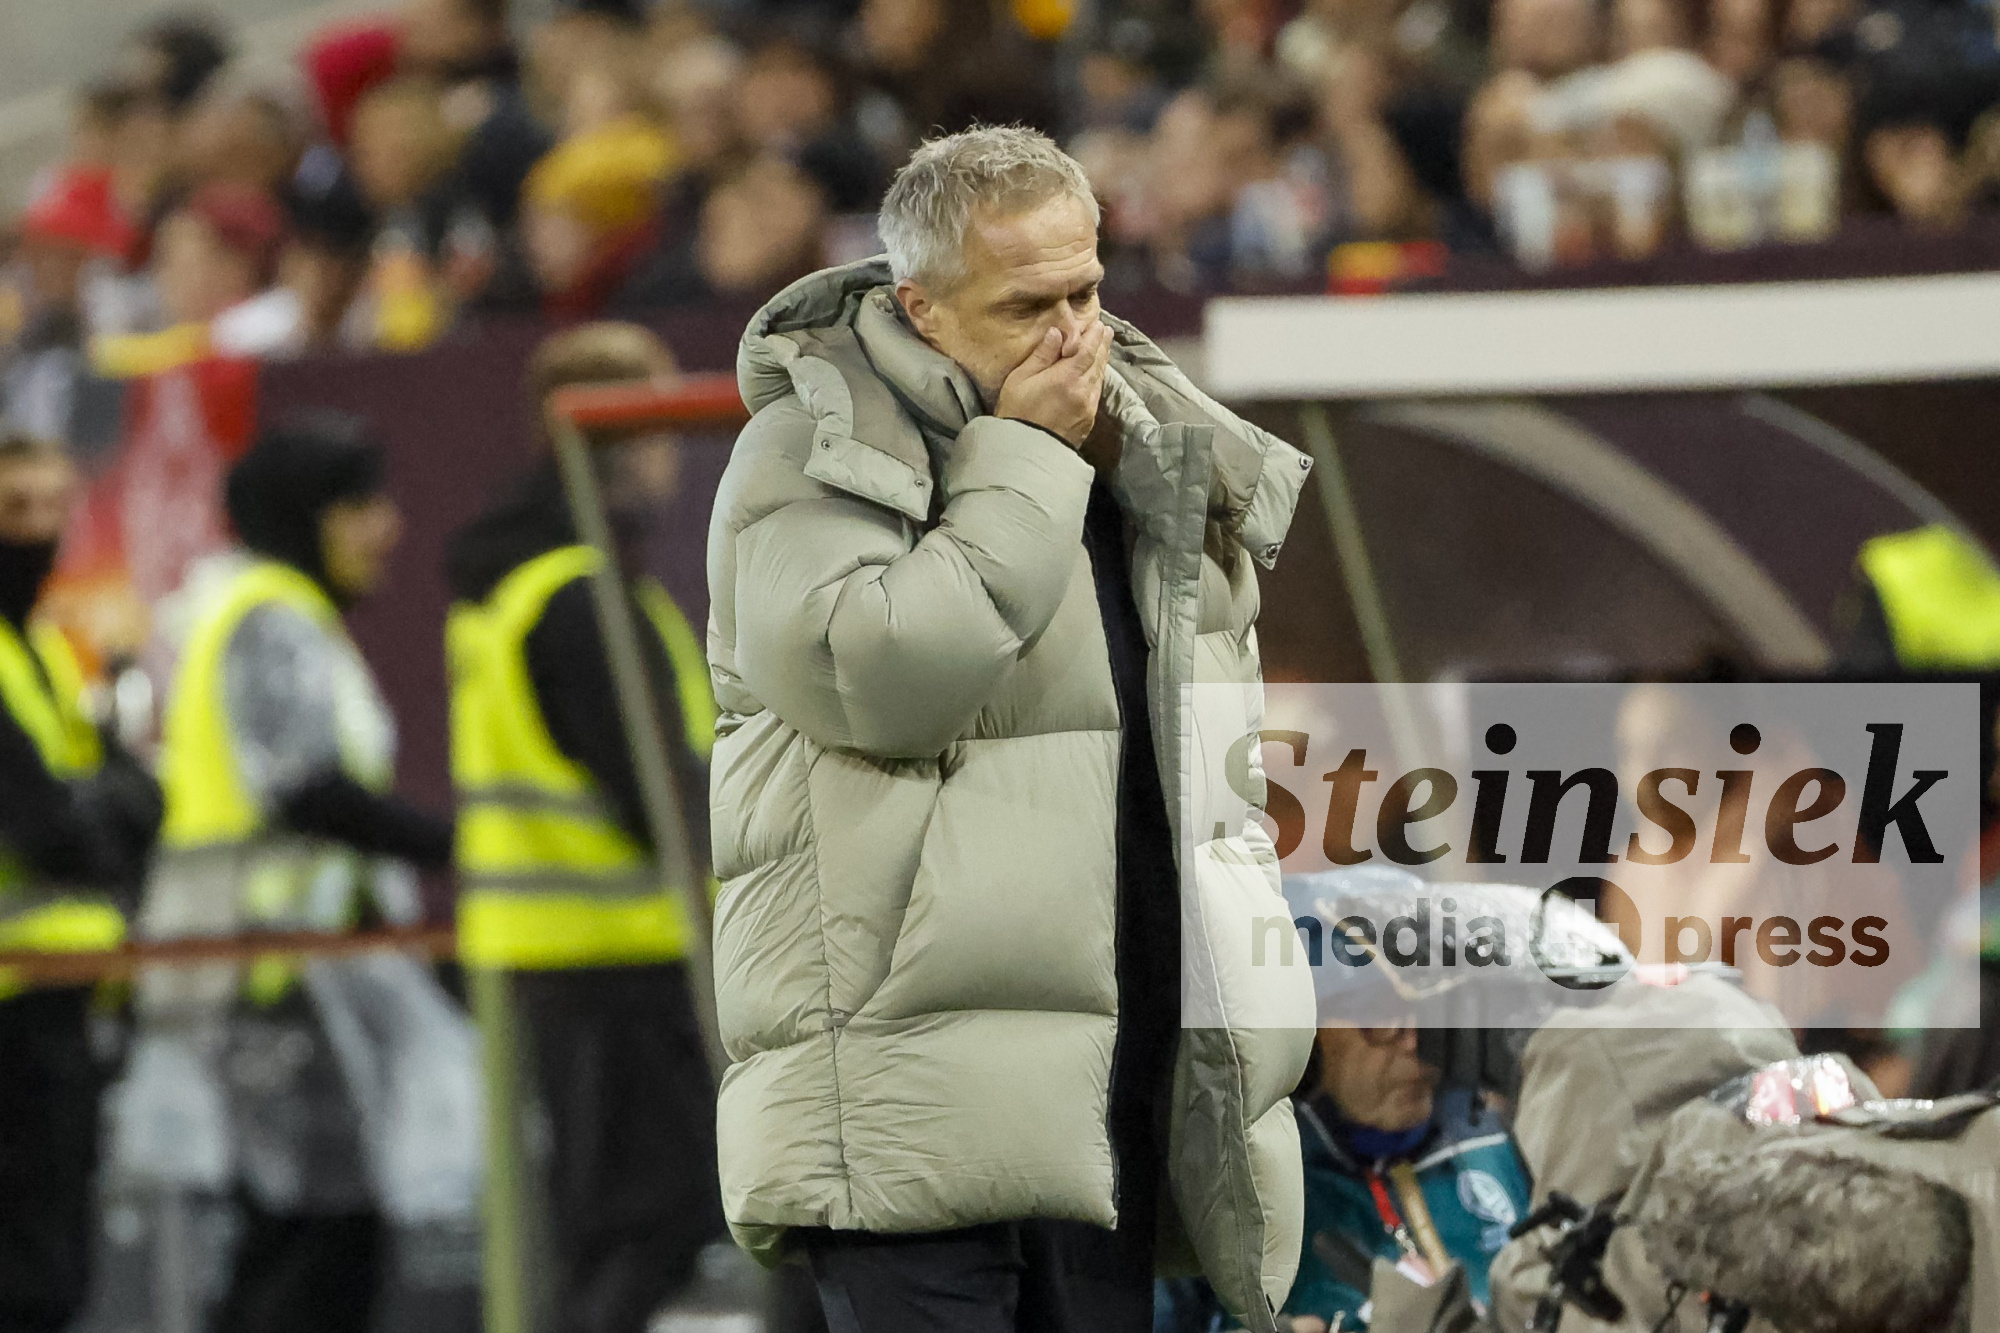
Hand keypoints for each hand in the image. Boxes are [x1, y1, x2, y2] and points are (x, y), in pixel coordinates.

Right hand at [993, 320, 1110, 447]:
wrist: (1026, 452)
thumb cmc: (1016, 413)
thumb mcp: (1021, 379)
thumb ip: (1042, 355)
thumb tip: (1057, 333)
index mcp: (1066, 378)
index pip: (1087, 350)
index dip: (1093, 336)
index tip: (1098, 324)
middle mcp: (1083, 391)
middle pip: (1097, 363)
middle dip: (1102, 345)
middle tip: (1105, 331)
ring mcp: (1088, 408)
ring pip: (1099, 378)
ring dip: (1101, 361)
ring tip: (1103, 348)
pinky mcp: (1087, 421)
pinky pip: (1096, 394)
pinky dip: (1097, 379)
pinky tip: (1095, 375)